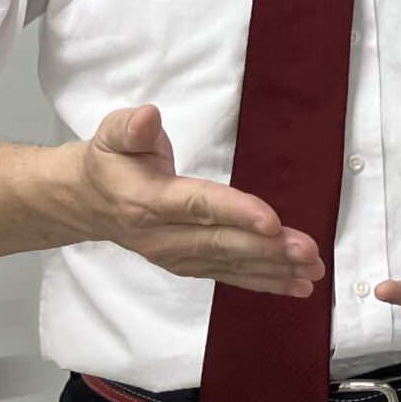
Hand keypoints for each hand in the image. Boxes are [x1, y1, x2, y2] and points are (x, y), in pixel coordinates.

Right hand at [68, 104, 324, 294]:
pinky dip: (265, 282)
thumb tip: (148, 116)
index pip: (198, 207)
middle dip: (268, 249)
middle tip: (308, 250)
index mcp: (147, 202)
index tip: (272, 221)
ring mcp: (176, 257)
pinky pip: (229, 276)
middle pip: (221, 242)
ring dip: (274, 268)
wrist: (87, 203)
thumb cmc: (109, 161)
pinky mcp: (188, 266)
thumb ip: (131, 127)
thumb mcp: (111, 134)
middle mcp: (162, 237)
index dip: (236, 213)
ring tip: (312, 270)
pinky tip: (297, 285)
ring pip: (230, 264)